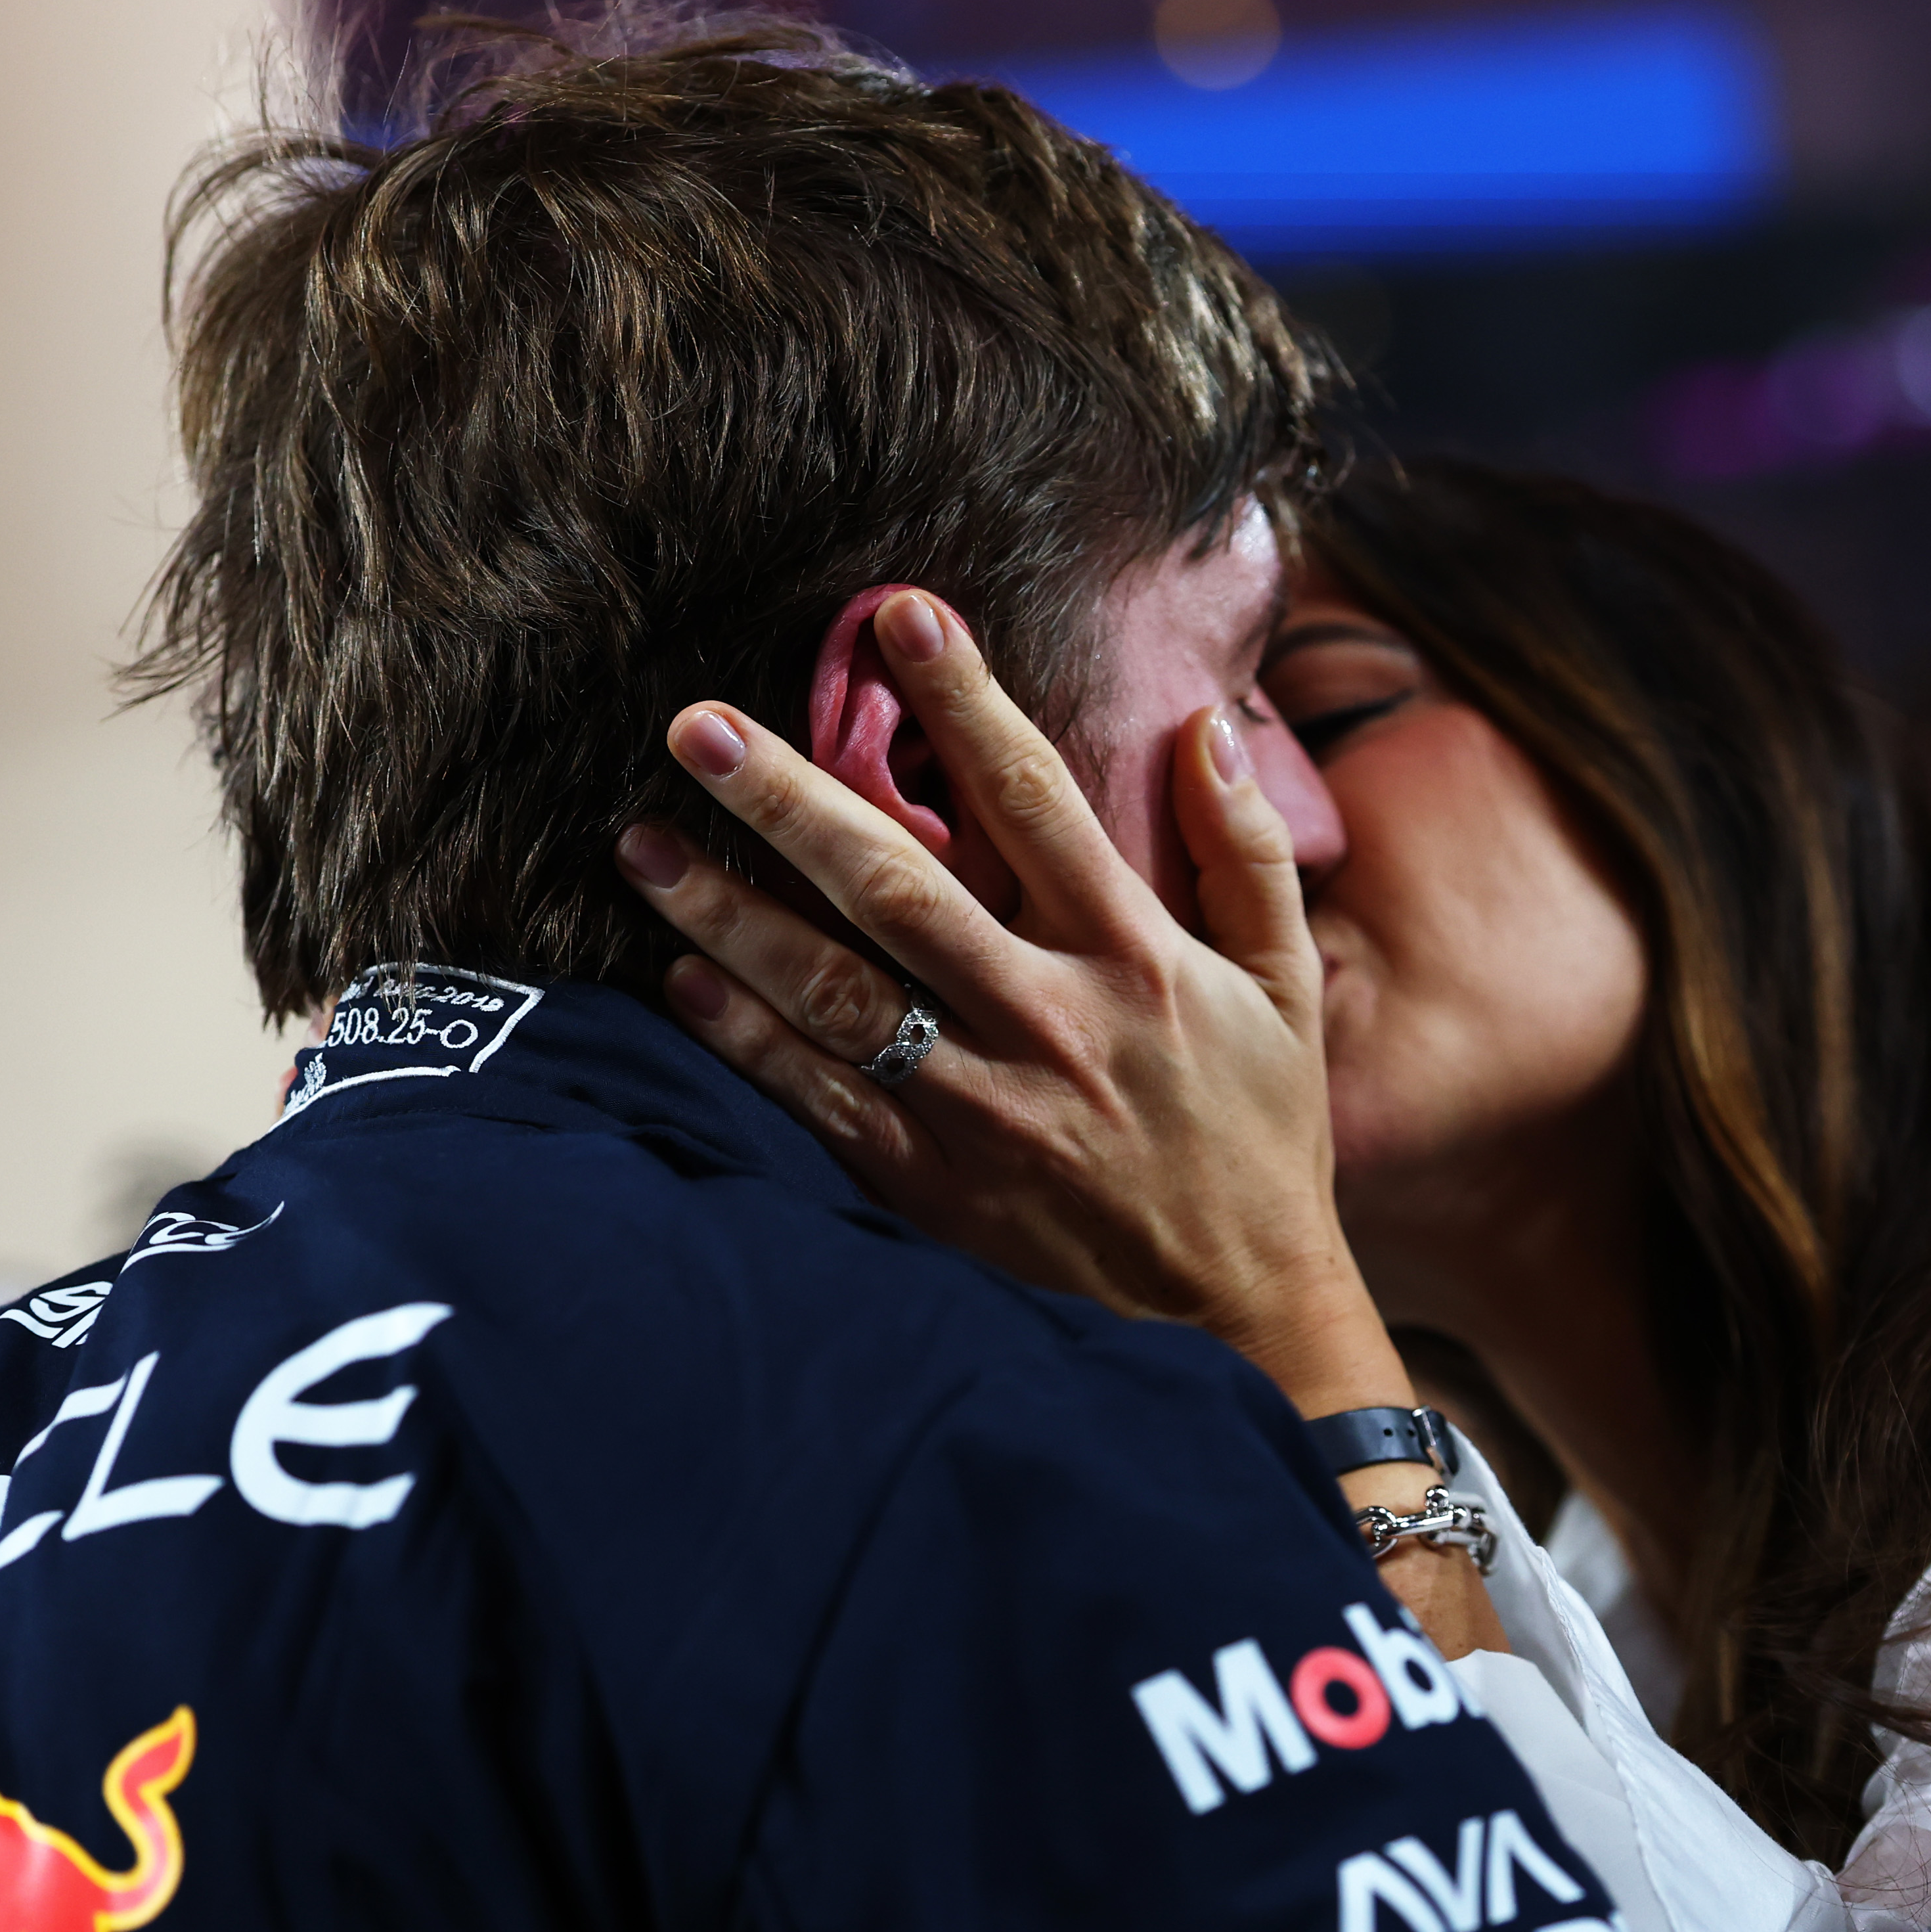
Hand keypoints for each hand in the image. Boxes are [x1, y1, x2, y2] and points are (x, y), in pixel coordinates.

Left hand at [618, 588, 1398, 1418]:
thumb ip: (1244, 855)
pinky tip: (680, 980)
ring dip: (730, 915)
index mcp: (1137, 961)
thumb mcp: (1285, 991)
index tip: (899, 613)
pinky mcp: (929, 1185)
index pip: (1038, 802)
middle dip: (792, 800)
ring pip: (834, 993)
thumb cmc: (1257, 1141)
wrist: (1238, 1318)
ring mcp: (980, 1111)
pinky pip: (816, 1100)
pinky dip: (745, 1041)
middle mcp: (1048, 1026)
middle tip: (696, 726)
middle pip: (900, 889)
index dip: (969, 702)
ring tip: (645, 843)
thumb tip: (1203, 727)